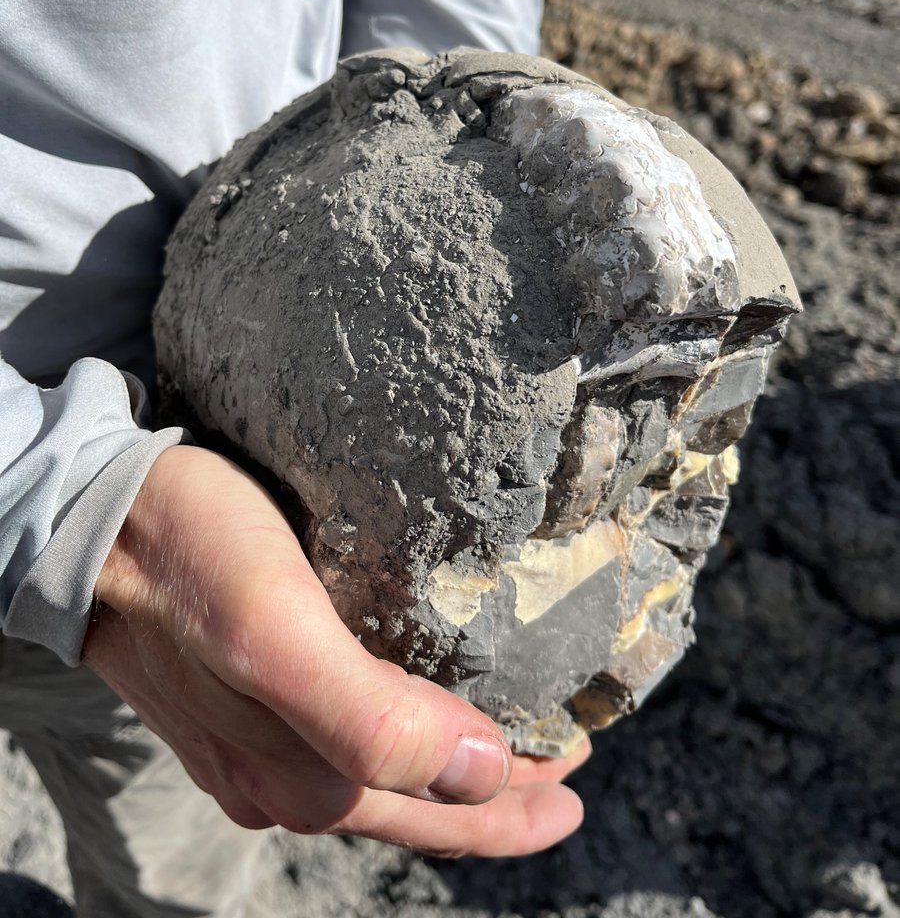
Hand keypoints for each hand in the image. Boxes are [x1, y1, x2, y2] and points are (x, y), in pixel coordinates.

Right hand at [82, 445, 588, 855]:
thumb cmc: (188, 558)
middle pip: (420, 804)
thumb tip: (484, 775)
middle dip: (498, 794)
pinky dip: (402, 735)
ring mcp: (258, 744)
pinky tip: (417, 700)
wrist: (95, 520)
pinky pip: (345, 740)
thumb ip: (373, 720)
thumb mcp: (278, 634)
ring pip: (384, 774)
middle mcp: (282, 776)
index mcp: (302, 776)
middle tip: (565, 764)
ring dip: (452, 768)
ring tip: (507, 741)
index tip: (579, 768)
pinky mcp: (243, 701)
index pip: (445, 812)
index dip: (520, 802)